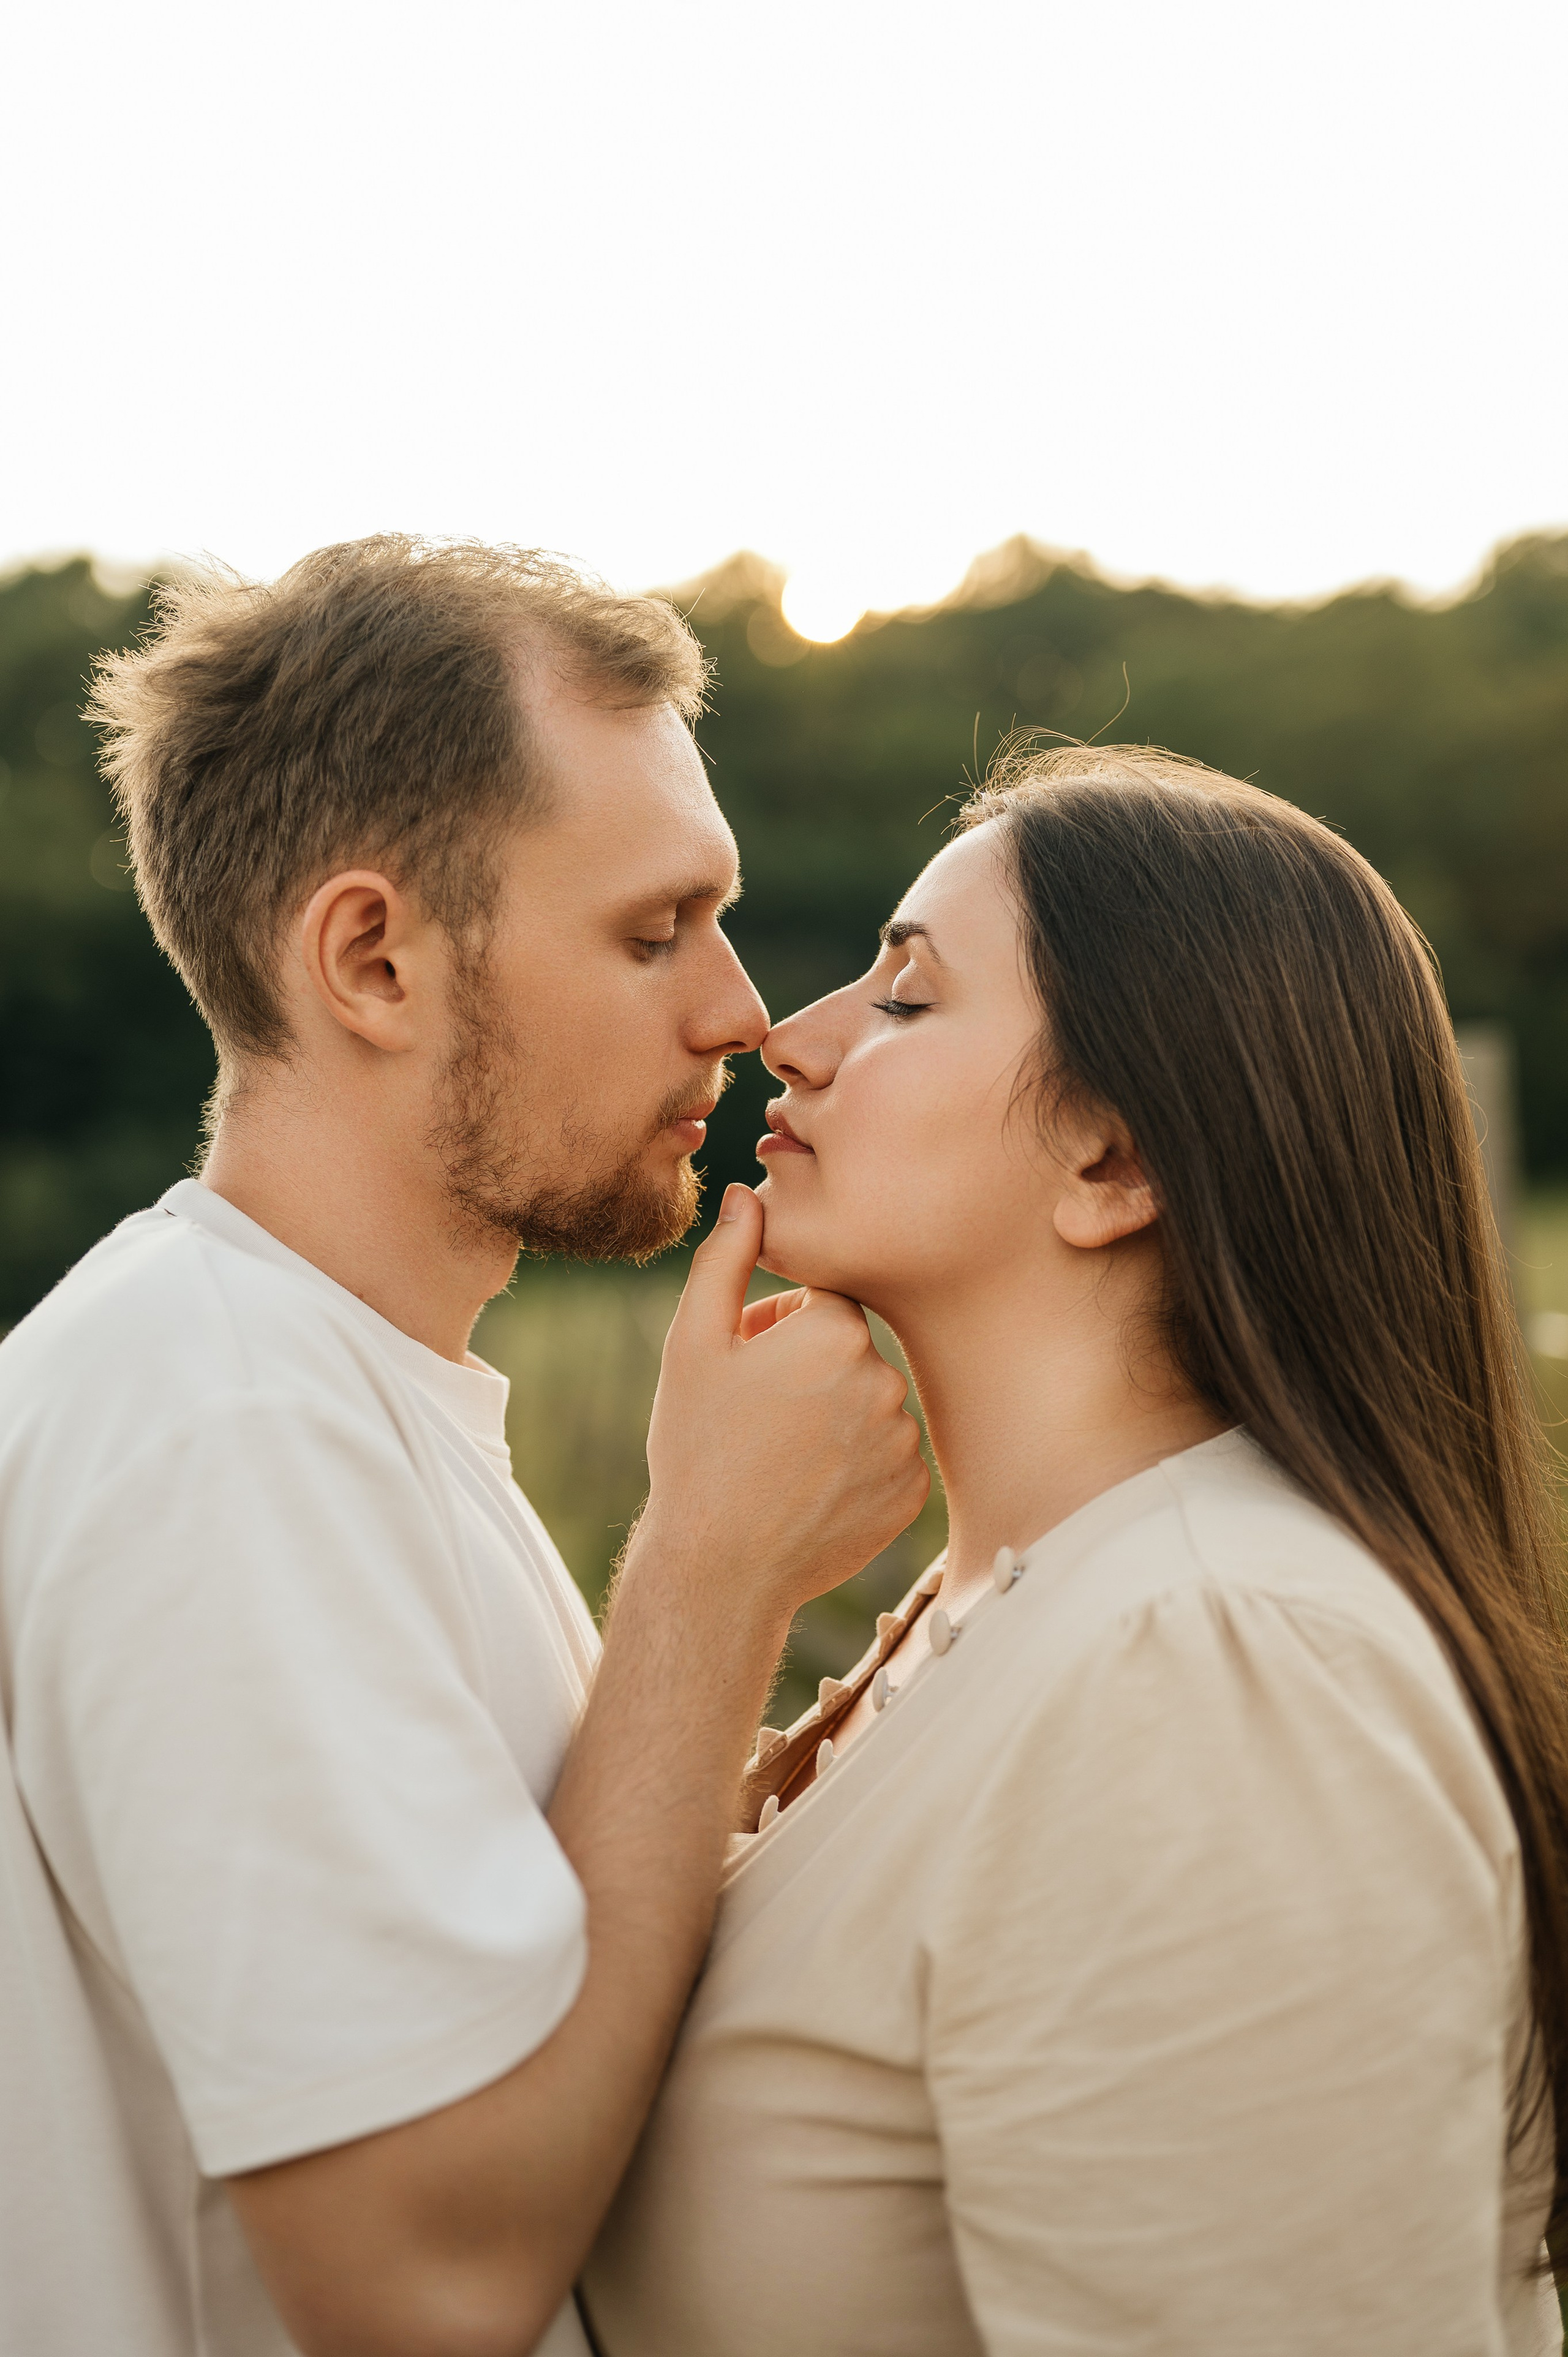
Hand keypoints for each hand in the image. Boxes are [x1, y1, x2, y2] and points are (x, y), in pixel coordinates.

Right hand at [635, 1185, 928, 1625]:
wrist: (719, 1567)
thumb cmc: (696, 1448)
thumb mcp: (693, 1343)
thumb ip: (727, 1257)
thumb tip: (750, 1191)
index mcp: (834, 1330)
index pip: (823, 1301)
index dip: (778, 1330)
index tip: (749, 1367)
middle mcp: (883, 1378)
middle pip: (850, 1351)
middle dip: (809, 1371)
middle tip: (757, 1417)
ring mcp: (903, 1440)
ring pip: (870, 1404)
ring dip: (836, 1418)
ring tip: (781, 1458)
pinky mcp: (912, 1491)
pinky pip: (888, 1456)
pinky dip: (857, 1466)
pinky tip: (811, 1489)